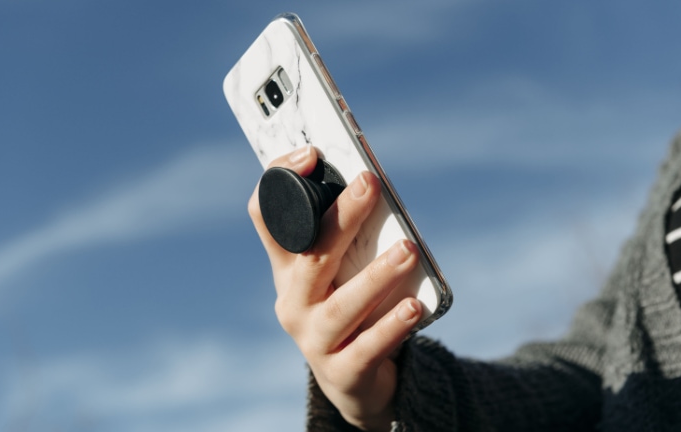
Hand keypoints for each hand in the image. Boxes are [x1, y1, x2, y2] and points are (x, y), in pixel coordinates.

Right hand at [248, 147, 422, 430]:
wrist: (353, 379)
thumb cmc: (351, 308)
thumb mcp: (340, 272)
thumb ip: (352, 237)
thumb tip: (381, 190)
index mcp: (288, 269)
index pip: (266, 218)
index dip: (280, 181)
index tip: (313, 154)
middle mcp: (293, 301)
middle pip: (310, 256)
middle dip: (340, 218)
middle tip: (370, 184)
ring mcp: (314, 339)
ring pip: (340, 305)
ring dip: (375, 275)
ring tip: (407, 250)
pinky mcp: (342, 370)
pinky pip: (367, 346)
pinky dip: (391, 325)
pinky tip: (413, 306)